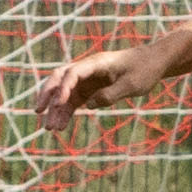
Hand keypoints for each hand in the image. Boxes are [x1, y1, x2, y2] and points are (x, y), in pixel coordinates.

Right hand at [36, 42, 165, 122]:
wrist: (153, 62)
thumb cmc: (144, 70)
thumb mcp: (132, 85)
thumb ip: (110, 94)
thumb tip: (89, 106)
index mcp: (97, 63)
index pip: (73, 73)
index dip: (63, 88)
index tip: (58, 105)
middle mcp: (87, 69)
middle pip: (59, 78)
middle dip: (47, 94)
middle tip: (38, 111)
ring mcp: (87, 79)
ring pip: (64, 92)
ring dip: (55, 109)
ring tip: (49, 129)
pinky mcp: (91, 88)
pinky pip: (74, 100)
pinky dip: (66, 112)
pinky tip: (60, 126)